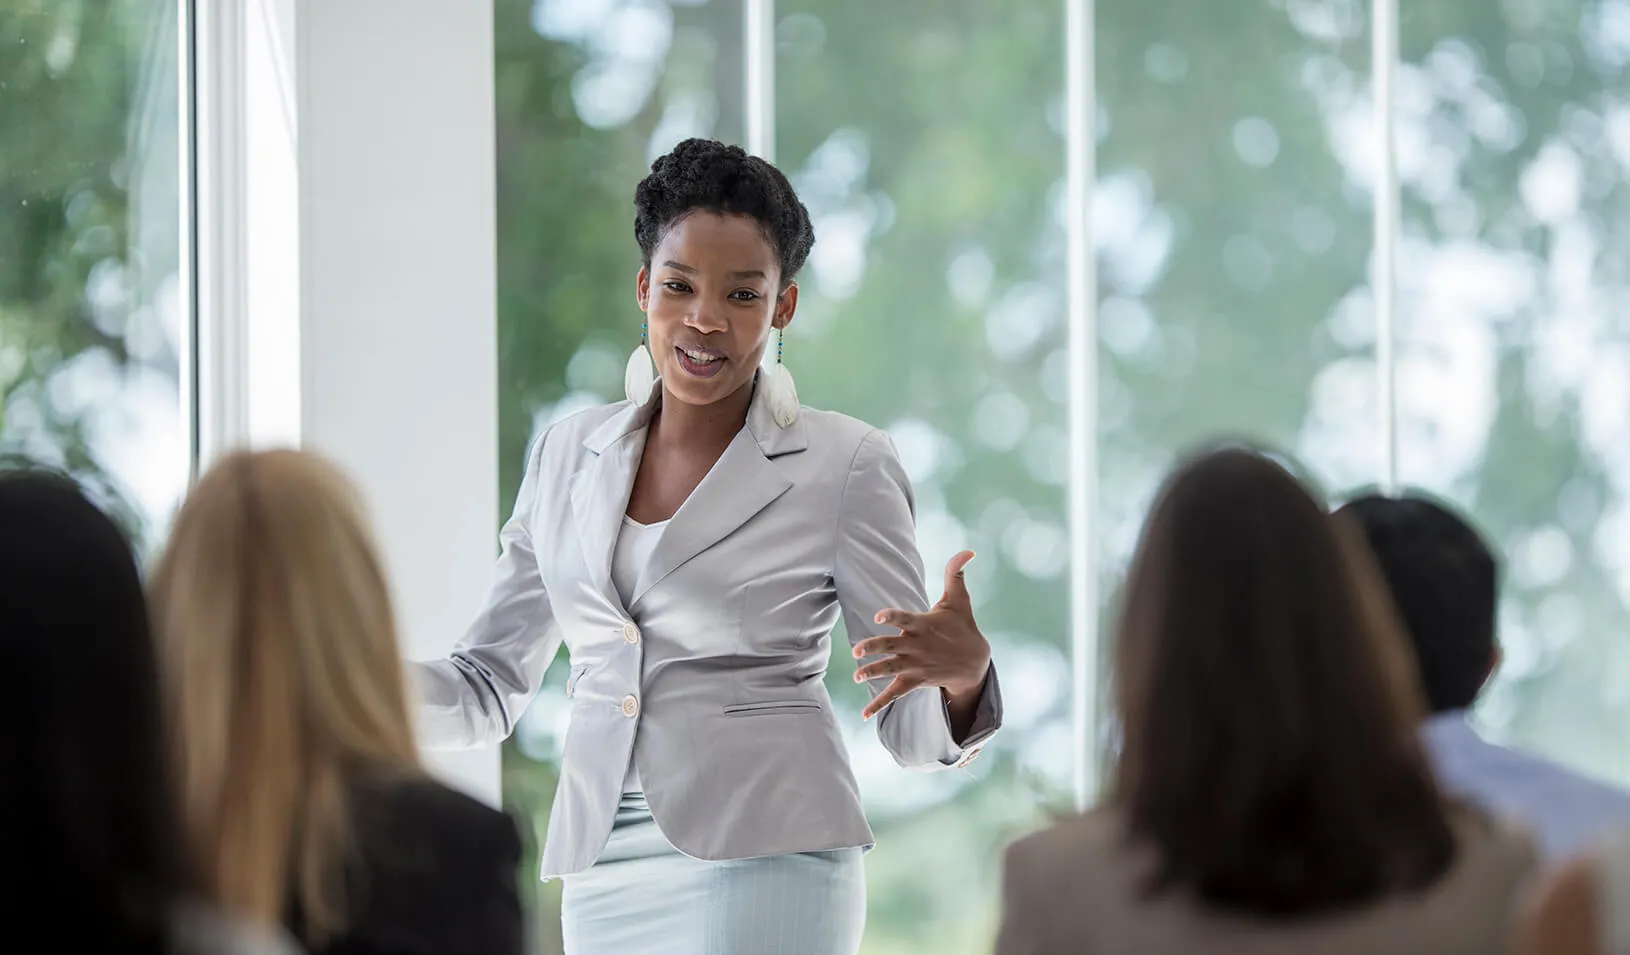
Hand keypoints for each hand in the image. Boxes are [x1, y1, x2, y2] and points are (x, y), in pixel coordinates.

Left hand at [851, 550, 991, 720]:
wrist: (974, 663)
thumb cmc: (962, 626)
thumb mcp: (959, 600)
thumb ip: (956, 574)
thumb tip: (968, 550)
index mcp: (923, 625)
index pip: (904, 619)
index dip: (892, 617)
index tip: (878, 615)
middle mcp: (916, 646)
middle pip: (891, 647)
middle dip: (874, 649)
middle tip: (857, 651)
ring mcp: (914, 665)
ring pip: (890, 670)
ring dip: (873, 673)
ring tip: (857, 676)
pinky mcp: (914, 681)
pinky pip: (894, 694)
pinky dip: (879, 704)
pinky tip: (864, 715)